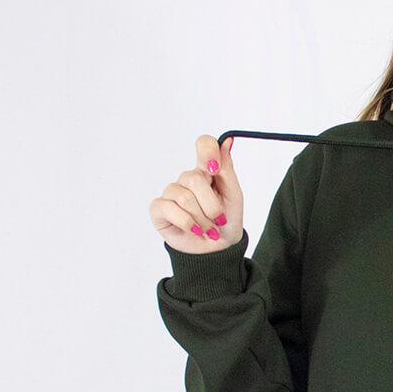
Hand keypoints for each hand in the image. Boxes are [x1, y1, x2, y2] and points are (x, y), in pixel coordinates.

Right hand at [149, 135, 243, 253]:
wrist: (217, 250)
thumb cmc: (226, 222)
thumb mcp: (233, 195)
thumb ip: (227, 169)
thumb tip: (227, 141)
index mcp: (206, 171)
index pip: (204, 144)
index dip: (208, 152)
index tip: (215, 169)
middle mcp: (187, 179)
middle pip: (195, 178)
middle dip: (212, 206)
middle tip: (219, 220)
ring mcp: (171, 193)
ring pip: (185, 198)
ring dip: (202, 219)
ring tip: (208, 228)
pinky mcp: (159, 209)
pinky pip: (171, 209)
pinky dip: (188, 223)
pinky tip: (195, 230)